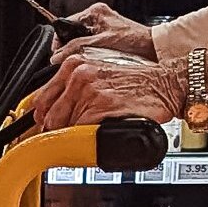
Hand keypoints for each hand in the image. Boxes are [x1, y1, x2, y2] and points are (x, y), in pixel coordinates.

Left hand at [34, 51, 186, 129]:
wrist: (166, 83)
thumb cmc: (137, 80)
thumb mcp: (99, 72)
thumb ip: (75, 87)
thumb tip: (54, 110)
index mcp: (74, 64)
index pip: (42, 98)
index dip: (42, 118)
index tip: (44, 127)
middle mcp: (79, 75)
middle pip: (51, 116)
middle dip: (55, 132)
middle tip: (64, 140)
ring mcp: (91, 90)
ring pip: (66, 126)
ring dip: (73, 137)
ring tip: (87, 137)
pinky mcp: (103, 106)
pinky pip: (82, 132)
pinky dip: (85, 141)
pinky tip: (94, 140)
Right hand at [56, 3, 153, 61]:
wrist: (154, 48)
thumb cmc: (135, 41)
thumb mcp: (101, 42)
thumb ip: (77, 47)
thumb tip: (58, 54)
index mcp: (95, 12)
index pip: (67, 23)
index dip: (60, 39)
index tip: (56, 53)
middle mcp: (98, 16)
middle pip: (73, 32)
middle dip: (70, 46)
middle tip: (68, 59)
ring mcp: (103, 26)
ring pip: (82, 40)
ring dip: (80, 51)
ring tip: (83, 60)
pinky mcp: (108, 36)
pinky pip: (91, 44)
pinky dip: (89, 52)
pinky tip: (93, 59)